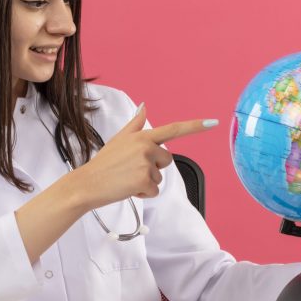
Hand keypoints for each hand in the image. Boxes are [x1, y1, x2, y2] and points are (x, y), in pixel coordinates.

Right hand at [70, 104, 216, 210]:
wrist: (87, 183)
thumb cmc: (103, 163)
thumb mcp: (119, 139)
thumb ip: (135, 125)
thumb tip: (144, 107)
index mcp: (142, 136)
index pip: (174, 129)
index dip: (195, 126)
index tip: (214, 122)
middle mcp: (146, 147)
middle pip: (167, 160)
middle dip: (154, 168)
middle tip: (132, 170)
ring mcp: (146, 163)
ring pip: (160, 178)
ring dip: (146, 182)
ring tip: (127, 179)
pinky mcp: (145, 180)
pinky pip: (154, 191)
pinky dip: (143, 193)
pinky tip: (128, 188)